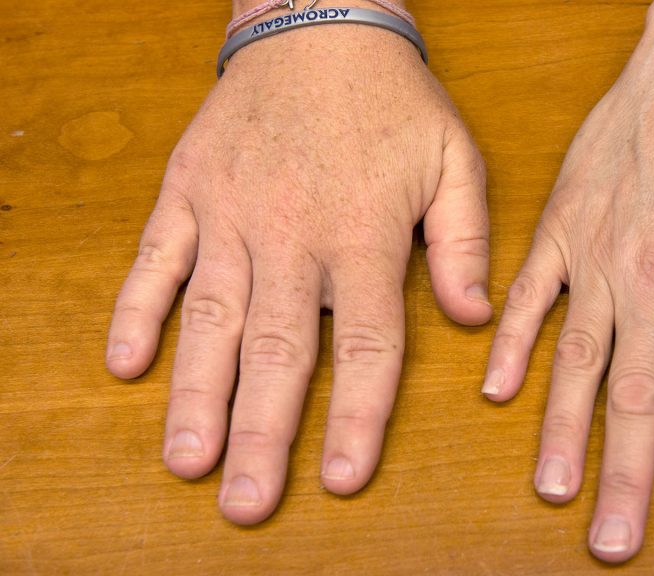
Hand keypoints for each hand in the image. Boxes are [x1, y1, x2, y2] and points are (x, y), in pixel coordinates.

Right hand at [106, 23, 490, 523]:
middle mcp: (293, 232)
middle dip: (263, 432)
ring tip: (186, 459)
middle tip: (247, 503)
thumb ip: (465, 242)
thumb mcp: (455, 161)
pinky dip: (137, 310)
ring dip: (195, 392)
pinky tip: (127, 364)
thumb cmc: (394, 102)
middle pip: (278, 348)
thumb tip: (472, 319)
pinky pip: (155, 259)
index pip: (366, 342)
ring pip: (209, 316)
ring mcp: (232, 212)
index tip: (341, 478)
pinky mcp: (188, 191)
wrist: (318, 24)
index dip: (357, 415)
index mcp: (365, 233)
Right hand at [483, 4, 653, 561]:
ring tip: (553, 488)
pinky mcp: (560, 231)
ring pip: (574, 359)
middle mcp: (649, 285)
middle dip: (624, 478)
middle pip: (632, 400)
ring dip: (561, 429)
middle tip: (611, 543)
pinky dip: (513, 345)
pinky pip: (531, 297)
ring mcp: (597, 259)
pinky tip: (499, 393)